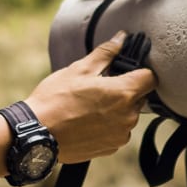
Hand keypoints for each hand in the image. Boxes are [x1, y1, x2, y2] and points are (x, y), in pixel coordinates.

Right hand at [25, 32, 157, 163]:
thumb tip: (122, 38)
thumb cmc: (55, 99)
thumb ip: (106, 53)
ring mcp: (120, 135)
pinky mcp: (111, 148)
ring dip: (117, 108)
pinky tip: (88, 120)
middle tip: (100, 86)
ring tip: (90, 105)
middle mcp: (128, 116)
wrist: (36, 134)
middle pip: (140, 96)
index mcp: (123, 93)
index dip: (141, 70)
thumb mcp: (80, 69)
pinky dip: (109, 125)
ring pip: (128, 114)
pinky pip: (118, 131)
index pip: (151, 78)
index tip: (128, 70)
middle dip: (126, 89)